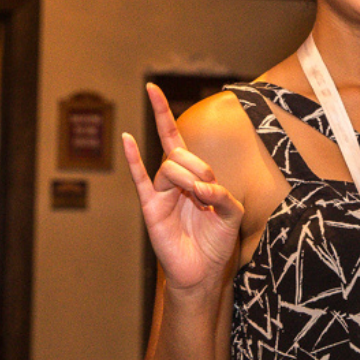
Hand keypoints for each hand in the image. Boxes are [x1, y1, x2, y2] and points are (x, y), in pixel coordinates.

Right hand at [124, 83, 243, 294]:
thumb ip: (223, 195)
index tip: (152, 88)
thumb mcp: (232, 214)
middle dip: (199, 167)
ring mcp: (160, 193)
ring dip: (189, 178)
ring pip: (170, 167)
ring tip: (198, 199)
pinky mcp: (152, 209)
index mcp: (193, 175)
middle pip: (181, 153)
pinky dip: (133, 159)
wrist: (202, 271)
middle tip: (208, 190)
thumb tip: (203, 187)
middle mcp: (173, 180)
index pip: (176, 138)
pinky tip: (127, 139)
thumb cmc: (217, 241)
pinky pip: (140, 180)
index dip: (163, 113)